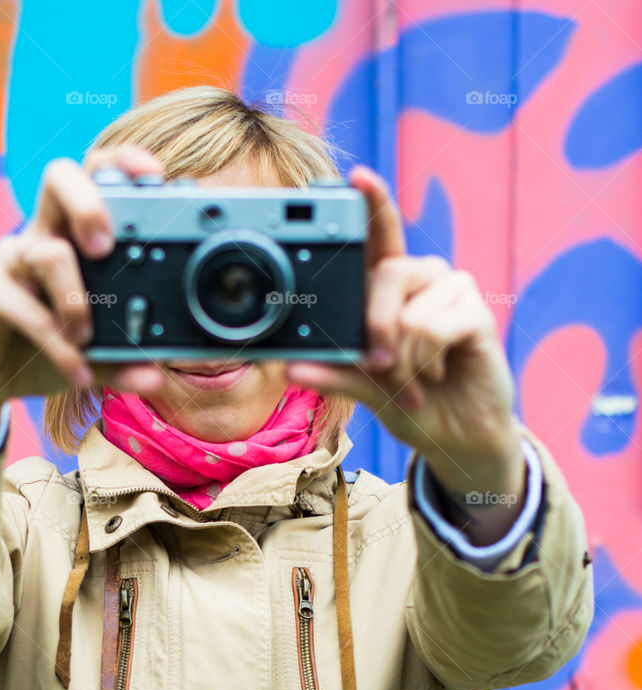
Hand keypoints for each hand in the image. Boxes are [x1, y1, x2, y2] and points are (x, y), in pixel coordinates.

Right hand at [0, 144, 168, 408]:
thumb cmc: (43, 351)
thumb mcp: (92, 358)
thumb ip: (124, 360)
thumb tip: (157, 375)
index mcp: (73, 237)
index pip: (95, 177)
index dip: (122, 163)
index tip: (154, 174)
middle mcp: (42, 236)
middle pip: (59, 179)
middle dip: (89, 202)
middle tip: (105, 248)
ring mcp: (13, 260)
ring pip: (48, 253)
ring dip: (76, 300)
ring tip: (86, 340)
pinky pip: (25, 309)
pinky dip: (57, 345)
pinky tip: (76, 371)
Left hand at [285, 165, 525, 510]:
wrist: (457, 436)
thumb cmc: (410, 403)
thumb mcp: (363, 389)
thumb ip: (333, 371)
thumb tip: (290, 366)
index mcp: (390, 287)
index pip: (379, 235)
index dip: (372, 202)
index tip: (358, 177)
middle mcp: (422, 278)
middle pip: (387, 273)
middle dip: (375, 329)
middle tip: (378, 367)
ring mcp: (453, 291)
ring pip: (409, 310)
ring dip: (401, 360)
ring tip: (413, 381)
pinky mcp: (477, 313)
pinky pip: (436, 328)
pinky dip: (427, 362)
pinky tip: (438, 375)